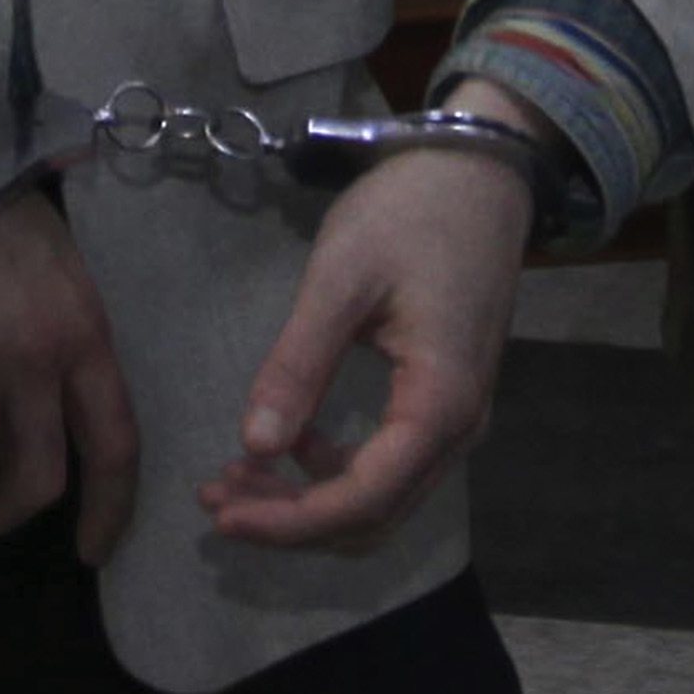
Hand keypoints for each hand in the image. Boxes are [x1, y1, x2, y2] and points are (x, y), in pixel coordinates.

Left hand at [197, 77, 543, 549]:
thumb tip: (254, 446)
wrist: (478, 171)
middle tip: (215, 498)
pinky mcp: (444, 399)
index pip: (361, 501)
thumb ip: (298, 364)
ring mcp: (456, 418)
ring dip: (309, 499)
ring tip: (237, 475)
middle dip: (291, 519)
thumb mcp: (342, 279)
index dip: (289, 522)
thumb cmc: (411, 213)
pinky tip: (289, 439)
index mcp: (438, 406)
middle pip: (373, 515)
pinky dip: (334, 469)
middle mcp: (457, 431)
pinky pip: (390, 463)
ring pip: (381, 496)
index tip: (221, 514)